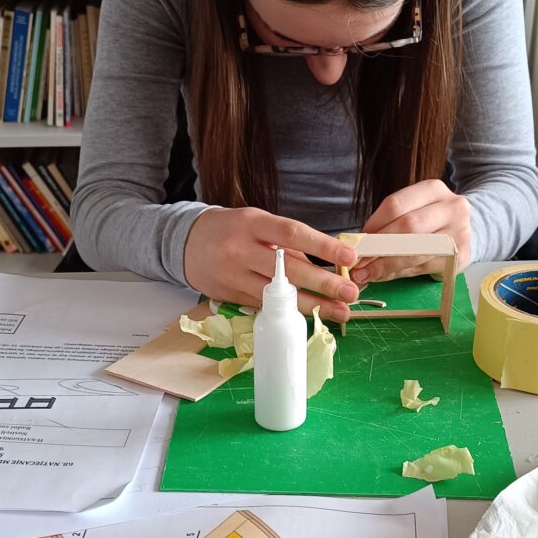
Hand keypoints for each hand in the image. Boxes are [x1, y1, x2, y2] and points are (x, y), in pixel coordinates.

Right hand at [183, 207, 358, 321]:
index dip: (322, 246)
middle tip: (351, 293)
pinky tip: (312, 315)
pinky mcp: (231, 296)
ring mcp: (235, 276)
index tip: (348, 257)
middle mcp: (241, 250)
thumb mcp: (257, 223)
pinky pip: (266, 305)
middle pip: (288, 270)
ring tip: (340, 312)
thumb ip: (287, 243)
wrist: (186, 243)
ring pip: (278, 296)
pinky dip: (290, 311)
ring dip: (313, 306)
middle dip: (323, 284)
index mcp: (252, 224)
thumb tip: (322, 267)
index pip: (292, 234)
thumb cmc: (231, 229)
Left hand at [351, 180, 470, 284]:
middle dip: (378, 247)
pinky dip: (400, 273)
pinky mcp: (461, 256)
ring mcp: (460, 232)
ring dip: (386, 265)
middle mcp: (451, 208)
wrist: (468, 227)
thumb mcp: (413, 209)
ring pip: (415, 251)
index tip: (357, 241)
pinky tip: (385, 275)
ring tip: (366, 273)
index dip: (373, 225)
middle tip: (358, 262)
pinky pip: (423, 267)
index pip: (396, 204)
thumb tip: (357, 244)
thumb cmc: (430, 219)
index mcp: (433, 189)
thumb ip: (388, 222)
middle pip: (407, 227)